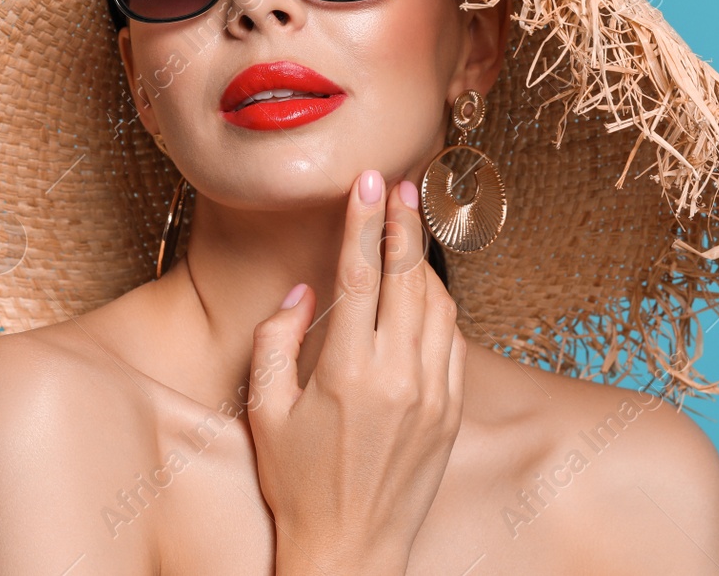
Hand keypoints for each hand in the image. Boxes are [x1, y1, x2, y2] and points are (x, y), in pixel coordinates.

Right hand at [248, 169, 466, 575]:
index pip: (360, 274)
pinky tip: (424, 291)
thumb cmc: (296, 483)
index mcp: (348, 372)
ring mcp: (432, 395)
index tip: (369, 180)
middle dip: (403, 223)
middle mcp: (398, 377)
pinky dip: (440, 307)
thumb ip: (276, 341)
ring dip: (423, 262)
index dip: (365, 220)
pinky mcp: (451, 412)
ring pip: (438, 305)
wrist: (350, 549)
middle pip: (408, 277)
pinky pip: (453, 341)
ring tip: (408, 229)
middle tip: (400, 185)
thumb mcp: (264, 410)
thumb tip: (303, 292)